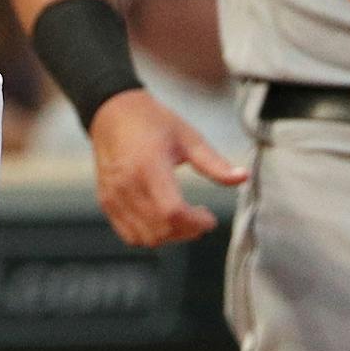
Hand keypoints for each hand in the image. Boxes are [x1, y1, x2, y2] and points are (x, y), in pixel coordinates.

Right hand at [88, 89, 247, 246]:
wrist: (113, 113)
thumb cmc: (153, 122)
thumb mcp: (188, 137)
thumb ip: (214, 163)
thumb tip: (243, 177)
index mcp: (149, 166)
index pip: (172, 212)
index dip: (195, 223)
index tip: (209, 218)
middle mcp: (128, 184)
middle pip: (160, 229)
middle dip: (187, 231)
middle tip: (200, 218)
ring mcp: (114, 196)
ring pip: (145, 237)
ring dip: (169, 236)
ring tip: (182, 219)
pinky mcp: (106, 202)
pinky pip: (129, 235)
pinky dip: (149, 236)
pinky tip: (162, 220)